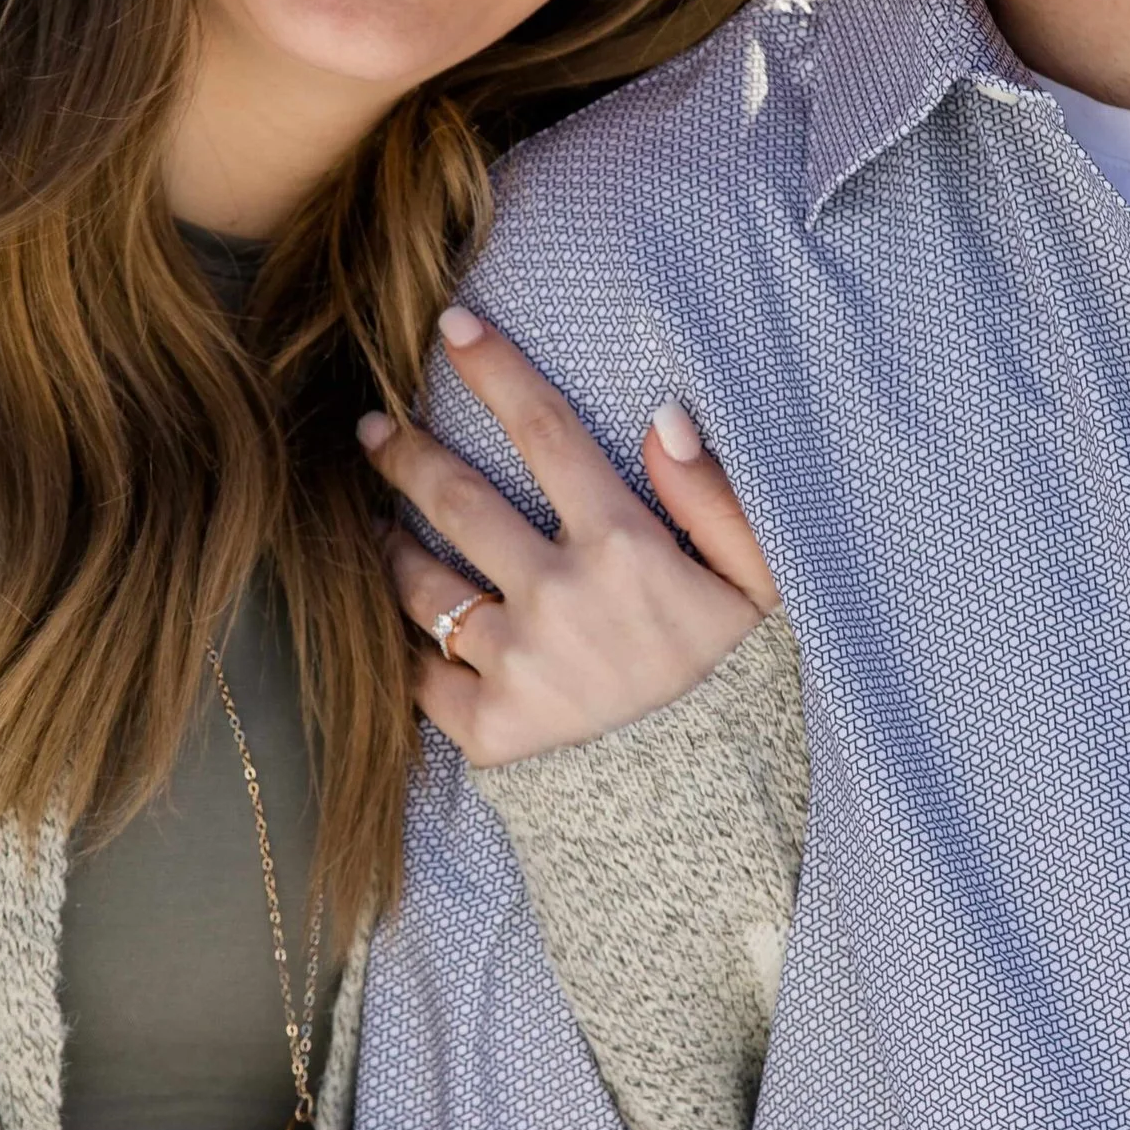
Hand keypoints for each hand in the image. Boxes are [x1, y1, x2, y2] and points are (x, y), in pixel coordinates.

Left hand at [359, 306, 778, 767]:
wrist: (714, 801)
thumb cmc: (735, 673)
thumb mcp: (759, 582)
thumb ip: (715, 497)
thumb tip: (663, 418)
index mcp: (622, 550)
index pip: (545, 433)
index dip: (494, 370)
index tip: (449, 328)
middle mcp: (558, 600)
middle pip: (456, 500)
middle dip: (404, 453)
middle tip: (374, 427)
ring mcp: (517, 665)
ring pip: (422, 584)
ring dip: (385, 543)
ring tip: (369, 521)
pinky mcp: (489, 727)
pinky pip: (420, 672)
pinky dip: (402, 642)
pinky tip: (389, 619)